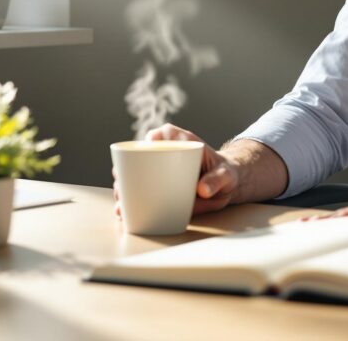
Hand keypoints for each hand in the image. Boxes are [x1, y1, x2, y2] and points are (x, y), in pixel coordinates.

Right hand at [112, 123, 240, 218]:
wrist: (227, 186)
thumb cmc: (226, 174)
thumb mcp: (226, 176)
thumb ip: (217, 180)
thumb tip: (202, 190)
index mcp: (184, 141)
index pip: (163, 133)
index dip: (151, 140)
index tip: (144, 154)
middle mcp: (167, 153)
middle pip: (141, 156)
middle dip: (126, 170)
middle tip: (122, 186)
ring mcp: (160, 170)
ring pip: (135, 175)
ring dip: (125, 189)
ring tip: (120, 206)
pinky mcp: (159, 186)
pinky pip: (141, 191)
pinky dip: (131, 202)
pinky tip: (124, 213)